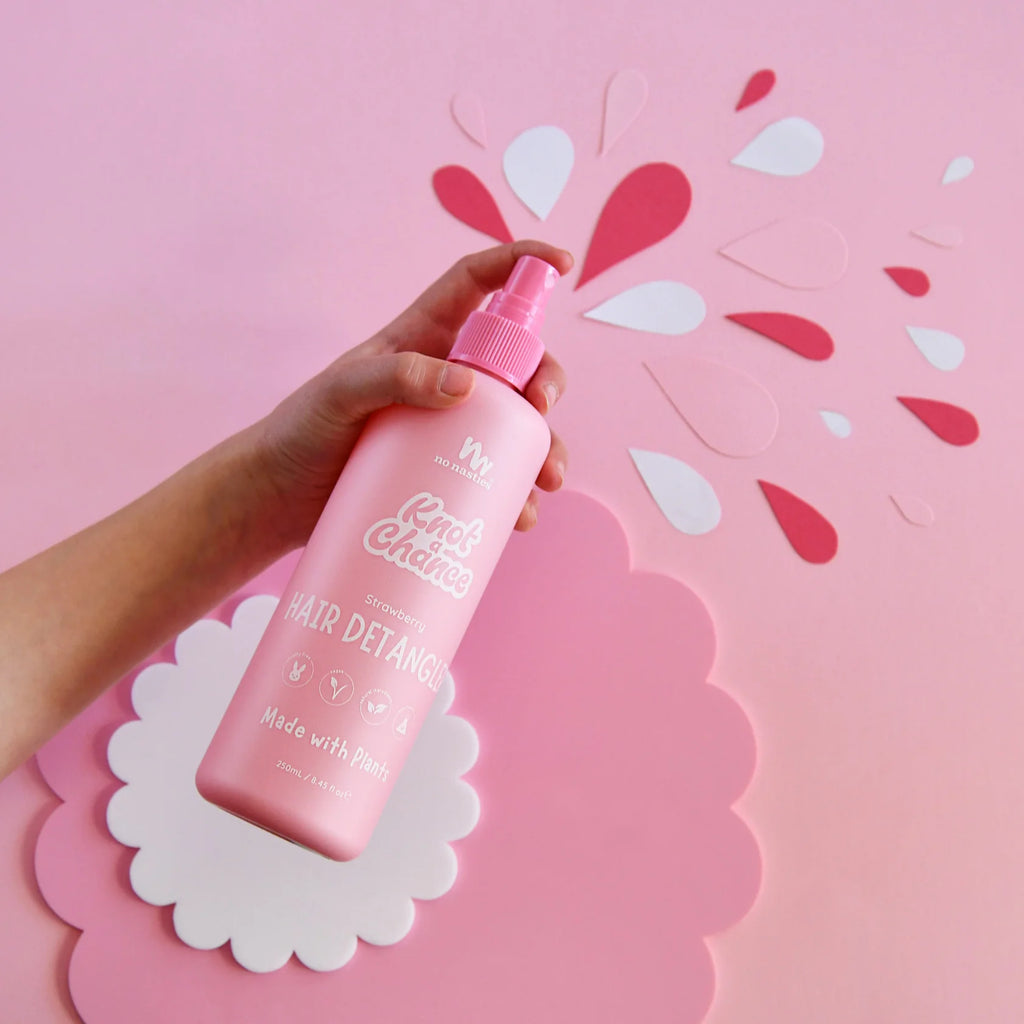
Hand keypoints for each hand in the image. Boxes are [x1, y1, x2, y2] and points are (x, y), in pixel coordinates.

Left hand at [254, 240, 572, 546]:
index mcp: (420, 338)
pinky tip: (521, 516)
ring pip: (516, 426)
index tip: (559, 264)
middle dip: (545, 380)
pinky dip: (518, 496)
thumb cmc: (301, 432)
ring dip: (544, 448)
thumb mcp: (340, 392)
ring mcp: (447, 428)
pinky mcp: (445, 472)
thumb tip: (465, 385)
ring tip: (545, 481)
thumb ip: (395, 375)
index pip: (476, 285)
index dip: (519, 263)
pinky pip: (496, 478)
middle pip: (516, 363)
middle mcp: (443, 377)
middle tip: (540, 409)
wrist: (278, 498)